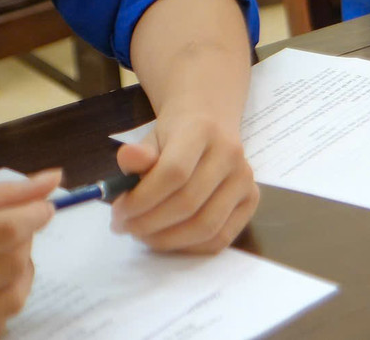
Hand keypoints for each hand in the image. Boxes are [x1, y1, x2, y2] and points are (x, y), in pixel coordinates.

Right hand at [0, 170, 58, 338]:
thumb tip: (54, 179)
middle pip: (12, 267)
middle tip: (17, 231)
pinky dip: (0, 304)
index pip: (2, 230)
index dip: (34, 214)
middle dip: (27, 243)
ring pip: (11, 302)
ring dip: (22, 275)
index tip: (43, 207)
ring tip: (4, 258)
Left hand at [113, 112, 257, 253]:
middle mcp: (231, 154)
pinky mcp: (251, 199)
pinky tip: (169, 239)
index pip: (174, 172)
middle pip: (188, 203)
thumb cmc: (175, 136)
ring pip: (206, 226)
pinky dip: (190, 247)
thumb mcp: (151, 138)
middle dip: (148, 224)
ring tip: (144, 235)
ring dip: (167, 240)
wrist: (211, 123)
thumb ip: (138, 154)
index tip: (118, 211)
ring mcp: (245, 178)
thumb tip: (128, 158)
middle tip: (125, 227)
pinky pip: (221, 237)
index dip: (142, 199)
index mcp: (202, 131)